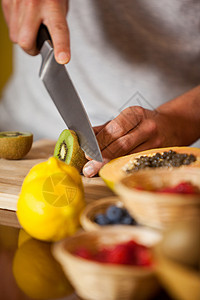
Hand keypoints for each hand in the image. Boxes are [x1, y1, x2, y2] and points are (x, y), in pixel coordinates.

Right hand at [2, 0, 69, 63]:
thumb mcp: (60, 4)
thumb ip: (56, 24)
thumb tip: (51, 42)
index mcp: (52, 4)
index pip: (58, 30)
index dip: (61, 47)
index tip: (62, 59)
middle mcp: (33, 4)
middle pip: (26, 42)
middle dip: (32, 50)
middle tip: (38, 46)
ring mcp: (17, 3)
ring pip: (16, 38)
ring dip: (24, 39)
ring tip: (32, 28)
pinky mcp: (6, 3)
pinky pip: (10, 27)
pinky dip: (17, 29)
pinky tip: (24, 20)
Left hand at [83, 85, 199, 177]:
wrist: (172, 126)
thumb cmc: (143, 122)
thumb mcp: (125, 118)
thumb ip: (105, 128)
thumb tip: (85, 138)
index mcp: (135, 114)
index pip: (114, 129)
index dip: (99, 143)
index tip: (87, 153)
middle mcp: (147, 127)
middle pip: (121, 145)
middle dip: (102, 158)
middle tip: (88, 168)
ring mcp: (155, 143)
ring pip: (128, 157)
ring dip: (109, 166)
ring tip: (95, 172)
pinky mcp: (159, 156)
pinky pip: (136, 163)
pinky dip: (121, 168)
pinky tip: (111, 172)